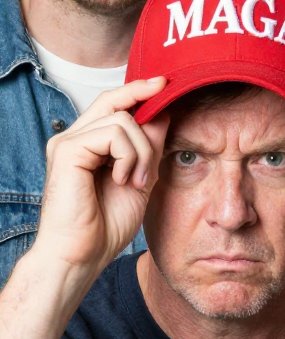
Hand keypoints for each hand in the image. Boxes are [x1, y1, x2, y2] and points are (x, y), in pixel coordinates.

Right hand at [32, 79, 169, 278]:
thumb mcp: (141, 174)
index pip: (113, 103)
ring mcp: (67, 142)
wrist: (82, 255)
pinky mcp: (66, 151)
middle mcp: (74, 137)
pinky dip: (128, 155)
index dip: (138, 90)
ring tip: (137, 179)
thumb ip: (150, 144)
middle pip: (114, 100)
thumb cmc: (107, 222)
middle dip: (144, 102)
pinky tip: (123, 179)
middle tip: (164, 107)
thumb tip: (165, 110)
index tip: (164, 84)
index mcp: (88, 142)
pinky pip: (112, 133)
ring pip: (122, 119)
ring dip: (142, 150)